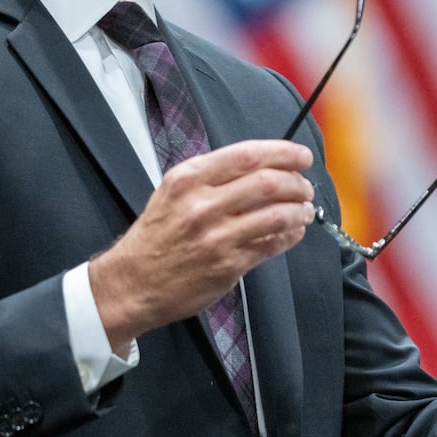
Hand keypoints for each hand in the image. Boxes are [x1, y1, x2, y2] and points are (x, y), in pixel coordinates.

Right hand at [89, 139, 315, 351]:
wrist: (131, 283)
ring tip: (304, 210)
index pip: (247, 155)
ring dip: (300, 210)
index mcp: (189, 178)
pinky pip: (272, 244)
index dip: (283, 152)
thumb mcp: (173, 192)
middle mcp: (203, 204)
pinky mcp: (228, 265)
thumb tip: (260, 166)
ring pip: (277, 214)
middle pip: (269, 182)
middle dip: (297, 182)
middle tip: (305, 186)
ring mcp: (217, 236)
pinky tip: (293, 231)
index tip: (301, 156)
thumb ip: (212, 177)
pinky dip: (290, 235)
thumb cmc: (155, 237)